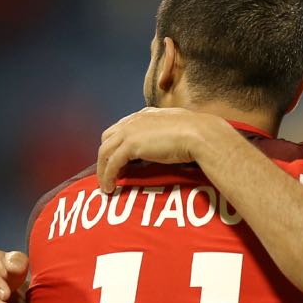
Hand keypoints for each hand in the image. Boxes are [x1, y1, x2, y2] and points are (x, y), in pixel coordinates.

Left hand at [97, 107, 232, 192]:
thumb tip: (171, 143)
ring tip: (105, 185)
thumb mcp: (179, 128)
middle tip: (109, 172)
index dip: (117, 144)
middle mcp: (134, 120)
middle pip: (107, 138)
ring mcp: (130, 132)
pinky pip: (111, 163)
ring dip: (102, 169)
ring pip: (105, 151)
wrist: (199, 134)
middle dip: (105, 155)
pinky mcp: (130, 146)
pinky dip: (107, 176)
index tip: (117, 159)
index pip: (122, 128)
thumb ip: (169, 132)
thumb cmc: (198, 133)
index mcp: (145, 114)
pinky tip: (109, 187)